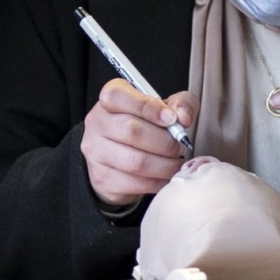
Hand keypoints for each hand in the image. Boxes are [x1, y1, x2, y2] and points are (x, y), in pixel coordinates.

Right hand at [81, 79, 196, 206]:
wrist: (119, 159)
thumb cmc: (144, 127)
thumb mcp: (163, 108)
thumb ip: (180, 103)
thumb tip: (183, 117)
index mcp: (110, 98)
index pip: (118, 96)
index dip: (147, 107)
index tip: (172, 119)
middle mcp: (97, 122)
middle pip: (131, 131)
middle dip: (164, 142)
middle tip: (179, 146)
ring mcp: (96, 152)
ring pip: (135, 161)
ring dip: (164, 165)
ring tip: (175, 163)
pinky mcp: (102, 178)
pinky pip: (135, 183)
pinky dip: (158, 181)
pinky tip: (165, 177)